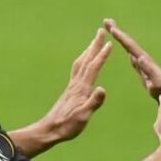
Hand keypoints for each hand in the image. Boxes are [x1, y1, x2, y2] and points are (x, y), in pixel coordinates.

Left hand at [39, 28, 111, 142]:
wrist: (50, 129)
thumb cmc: (68, 125)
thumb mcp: (83, 116)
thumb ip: (94, 102)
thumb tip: (103, 89)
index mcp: (82, 89)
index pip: (94, 68)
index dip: (102, 55)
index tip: (110, 43)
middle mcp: (76, 84)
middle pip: (86, 60)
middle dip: (94, 45)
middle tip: (101, 31)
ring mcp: (72, 86)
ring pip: (81, 64)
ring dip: (88, 51)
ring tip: (94, 42)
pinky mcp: (70, 91)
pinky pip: (77, 71)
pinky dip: (82, 62)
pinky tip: (83, 63)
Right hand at [104, 18, 160, 100]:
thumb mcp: (156, 81)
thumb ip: (148, 70)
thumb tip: (138, 57)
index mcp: (144, 60)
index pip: (130, 45)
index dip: (120, 36)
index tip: (110, 27)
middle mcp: (143, 59)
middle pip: (128, 42)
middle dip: (117, 31)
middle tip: (106, 21)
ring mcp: (143, 64)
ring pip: (129, 47)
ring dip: (121, 38)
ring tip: (112, 28)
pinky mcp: (143, 70)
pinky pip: (132, 56)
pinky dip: (127, 50)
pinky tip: (125, 50)